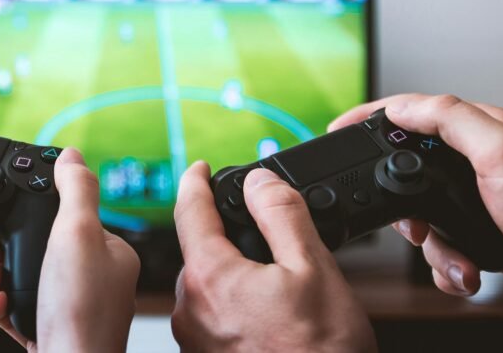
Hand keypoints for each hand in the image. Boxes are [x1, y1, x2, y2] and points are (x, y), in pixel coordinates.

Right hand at [0, 148, 139, 351]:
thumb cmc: (80, 311)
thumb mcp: (76, 233)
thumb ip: (75, 190)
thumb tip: (73, 155)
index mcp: (111, 253)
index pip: (73, 216)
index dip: (38, 211)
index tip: (10, 209)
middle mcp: (98, 280)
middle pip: (45, 247)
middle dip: (10, 245)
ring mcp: (76, 308)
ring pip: (31, 277)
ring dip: (2, 273)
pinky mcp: (55, 332)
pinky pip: (23, 308)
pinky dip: (5, 303)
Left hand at [171, 162, 375, 351]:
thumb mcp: (313, 270)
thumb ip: (282, 215)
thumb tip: (259, 182)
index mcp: (209, 277)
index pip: (190, 210)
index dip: (196, 181)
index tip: (199, 167)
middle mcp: (189, 308)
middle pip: (199, 249)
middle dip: (225, 234)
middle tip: (263, 236)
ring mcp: (193, 338)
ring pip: (206, 283)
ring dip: (230, 271)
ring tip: (274, 283)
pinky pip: (210, 313)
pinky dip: (231, 300)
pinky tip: (265, 314)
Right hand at [329, 93, 502, 294]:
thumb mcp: (501, 153)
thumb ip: (450, 120)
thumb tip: (400, 107)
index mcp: (478, 131)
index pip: (411, 111)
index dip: (370, 117)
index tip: (337, 129)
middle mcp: (474, 162)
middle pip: (406, 168)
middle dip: (401, 203)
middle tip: (408, 222)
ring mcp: (476, 200)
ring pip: (420, 216)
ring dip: (431, 246)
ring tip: (453, 256)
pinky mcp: (479, 233)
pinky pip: (441, 246)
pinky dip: (446, 265)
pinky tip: (465, 268)